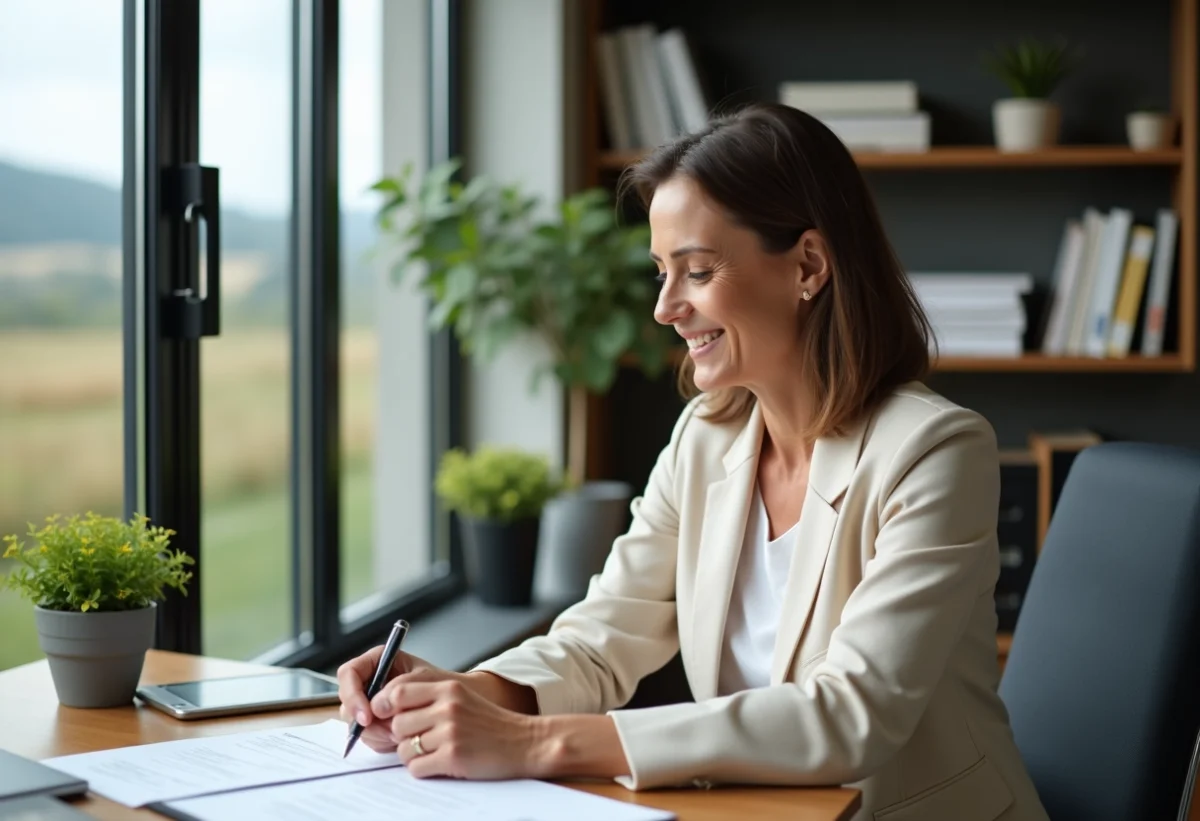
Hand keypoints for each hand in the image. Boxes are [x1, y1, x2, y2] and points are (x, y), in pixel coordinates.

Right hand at [336, 646, 455, 753]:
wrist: (451, 705)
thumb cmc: (440, 684)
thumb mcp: (423, 679)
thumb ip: (398, 688)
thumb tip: (375, 707)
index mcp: (377, 661)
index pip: (349, 673)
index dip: (353, 695)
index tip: (367, 716)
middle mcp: (369, 681)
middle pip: (347, 702)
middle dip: (367, 722)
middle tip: (390, 732)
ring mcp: (369, 703)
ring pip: (355, 723)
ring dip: (378, 733)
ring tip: (401, 733)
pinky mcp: (373, 723)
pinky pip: (367, 735)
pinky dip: (381, 740)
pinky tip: (398, 737)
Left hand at [372, 668, 540, 779]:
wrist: (525, 742)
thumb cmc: (490, 724)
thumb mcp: (461, 699)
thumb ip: (428, 698)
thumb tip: (385, 707)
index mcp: (448, 688)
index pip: (397, 690)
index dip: (384, 704)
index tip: (384, 715)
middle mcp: (448, 707)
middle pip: (397, 723)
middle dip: (402, 735)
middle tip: (420, 739)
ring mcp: (450, 732)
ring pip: (404, 748)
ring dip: (413, 755)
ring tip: (433, 752)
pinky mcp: (453, 757)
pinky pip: (416, 767)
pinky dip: (423, 769)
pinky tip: (440, 764)